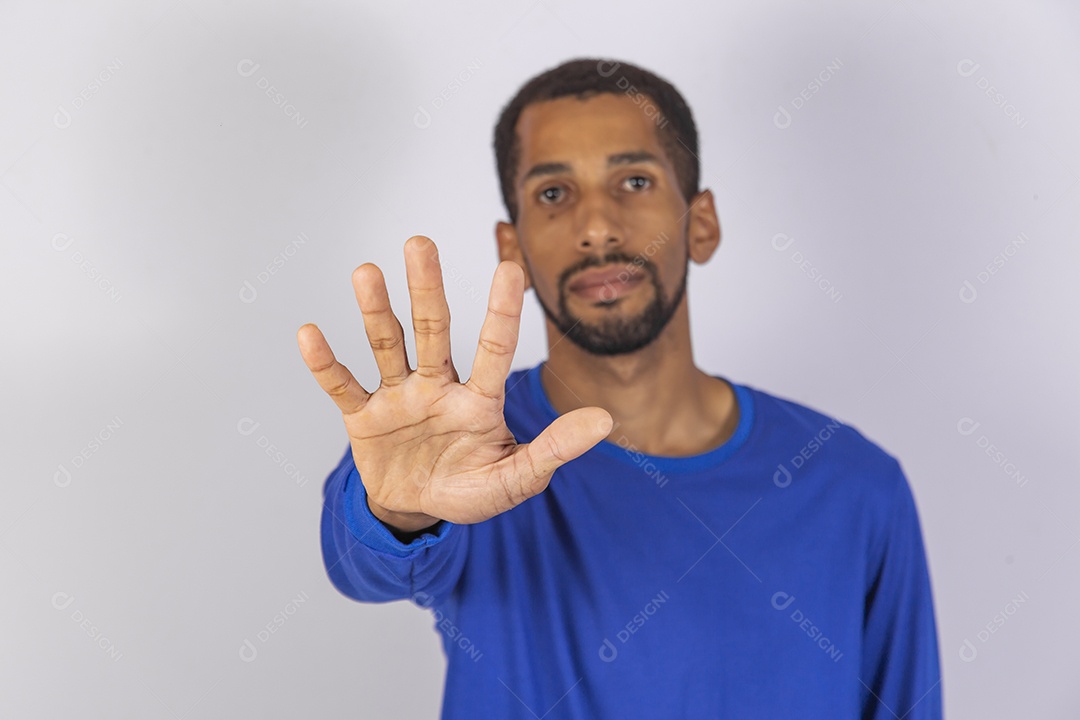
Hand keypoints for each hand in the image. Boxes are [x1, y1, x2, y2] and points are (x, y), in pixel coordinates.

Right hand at [297, 235, 611, 532]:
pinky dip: (325, 365)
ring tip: (366, 272)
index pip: (493, 349)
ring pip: (388, 346)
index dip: (501, 311)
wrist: (418, 510)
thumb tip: (606, 421)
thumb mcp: (515, 477)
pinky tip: (310, 335)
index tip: (510, 268)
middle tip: (420, 242)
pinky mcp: (364, 417)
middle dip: (427, 288)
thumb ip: (554, 449)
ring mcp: (399, 398)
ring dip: (376, 312)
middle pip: (433, 329)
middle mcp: (438, 386)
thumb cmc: (470, 490)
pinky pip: (343, 386)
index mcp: (478, 400)